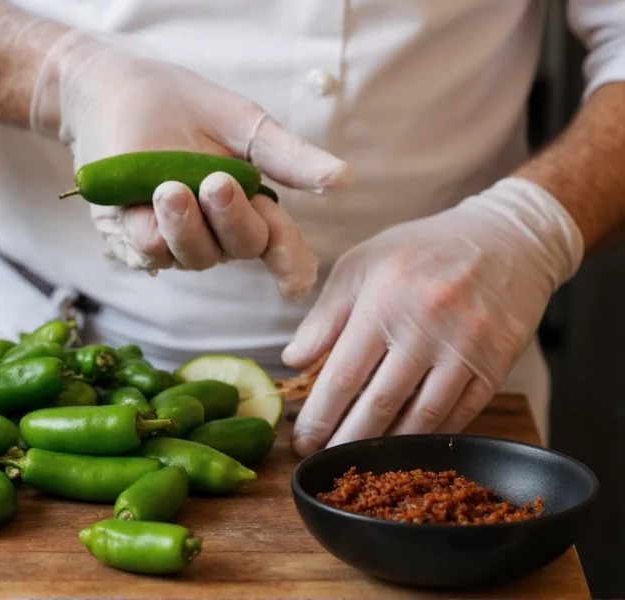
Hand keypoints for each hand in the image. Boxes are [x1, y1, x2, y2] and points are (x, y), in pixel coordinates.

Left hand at [30, 30, 353, 300]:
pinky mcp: (134, 234)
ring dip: (187, 226)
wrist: (118, 89)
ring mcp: (177, 236)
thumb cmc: (184, 105)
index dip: (291, 265)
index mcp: (251, 203)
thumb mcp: (243, 124)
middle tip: (216, 182)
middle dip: (232, 220)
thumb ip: (287, 156)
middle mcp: (217, 229)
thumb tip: (343, 180)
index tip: (295, 283)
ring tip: (170, 187)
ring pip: (195, 257)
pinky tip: (145, 199)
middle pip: (242, 248)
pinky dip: (151, 230)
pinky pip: (151, 251)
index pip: (279, 243)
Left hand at [283, 177, 584, 454]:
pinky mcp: (498, 364)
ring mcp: (466, 347)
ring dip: (388, 447)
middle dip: (346, 441)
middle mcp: (426, 325)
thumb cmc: (421, 250)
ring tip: (362, 461)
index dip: (319, 417)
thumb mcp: (361, 265)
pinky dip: (430, 434)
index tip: (302, 440)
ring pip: (421, 418)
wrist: (506, 238)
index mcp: (384, 300)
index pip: (342, 376)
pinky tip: (406, 443)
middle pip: (379, 405)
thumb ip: (324, 316)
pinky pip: (459, 414)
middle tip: (326, 461)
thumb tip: (292, 361)